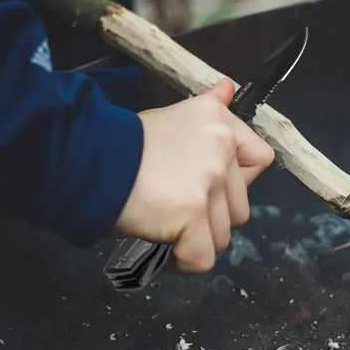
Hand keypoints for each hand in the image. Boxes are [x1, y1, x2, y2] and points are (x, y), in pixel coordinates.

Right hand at [115, 79, 274, 273]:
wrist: (88, 157)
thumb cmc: (128, 143)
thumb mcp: (173, 116)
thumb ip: (209, 106)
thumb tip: (229, 87)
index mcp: (221, 123)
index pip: (261, 161)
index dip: (239, 182)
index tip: (211, 186)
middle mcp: (221, 147)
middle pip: (240, 208)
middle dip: (211, 216)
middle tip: (177, 208)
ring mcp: (209, 180)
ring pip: (223, 235)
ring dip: (196, 239)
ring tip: (166, 226)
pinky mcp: (192, 212)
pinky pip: (203, 258)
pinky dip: (182, 262)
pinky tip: (163, 248)